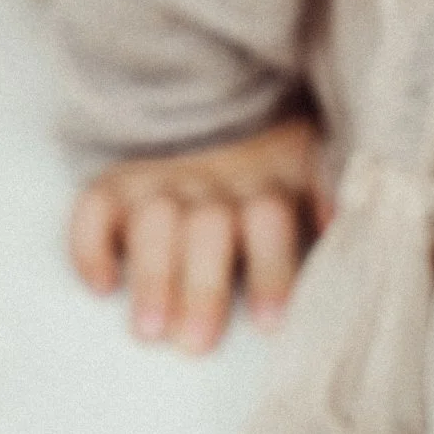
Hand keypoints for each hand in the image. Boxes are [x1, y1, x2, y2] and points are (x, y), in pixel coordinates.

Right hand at [67, 113, 329, 353]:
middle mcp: (213, 182)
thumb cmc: (274, 159)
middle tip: (196, 344)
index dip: (271, 270)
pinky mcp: (118, 181)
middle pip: (209, 228)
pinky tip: (101, 285)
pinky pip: (93, 206)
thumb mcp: (312, 164)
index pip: (271, 221)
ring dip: (153, 275)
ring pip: (154, 221)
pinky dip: (90, 245)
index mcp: (268, 181)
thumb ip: (327, 192)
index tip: (268, 325)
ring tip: (150, 330)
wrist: (216, 89)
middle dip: (203, 287)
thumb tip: (343, 226)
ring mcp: (163, 179)